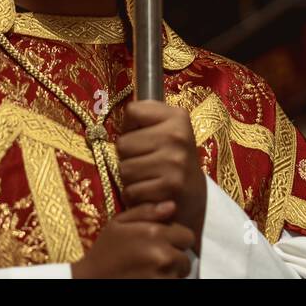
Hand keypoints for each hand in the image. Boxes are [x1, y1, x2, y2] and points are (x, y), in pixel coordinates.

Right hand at [70, 200, 194, 278]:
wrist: (92, 279)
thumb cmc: (105, 251)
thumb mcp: (119, 223)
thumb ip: (147, 211)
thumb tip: (172, 205)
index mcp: (155, 233)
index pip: (186, 235)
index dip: (175, 238)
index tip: (162, 241)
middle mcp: (163, 255)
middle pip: (186, 257)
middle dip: (175, 256)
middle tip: (156, 257)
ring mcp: (162, 276)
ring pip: (181, 273)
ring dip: (170, 271)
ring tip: (150, 268)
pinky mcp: (160, 288)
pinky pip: (173, 283)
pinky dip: (164, 281)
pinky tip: (148, 277)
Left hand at [116, 100, 206, 252]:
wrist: (196, 196)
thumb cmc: (173, 158)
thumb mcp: (168, 129)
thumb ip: (144, 117)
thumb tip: (108, 109)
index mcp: (177, 116)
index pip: (132, 111)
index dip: (130, 127)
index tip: (144, 137)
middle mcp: (177, 135)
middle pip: (123, 143)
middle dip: (128, 156)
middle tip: (145, 163)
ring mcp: (175, 161)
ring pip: (124, 168)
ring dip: (129, 178)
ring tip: (146, 178)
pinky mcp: (170, 186)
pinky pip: (131, 190)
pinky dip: (134, 195)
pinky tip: (149, 193)